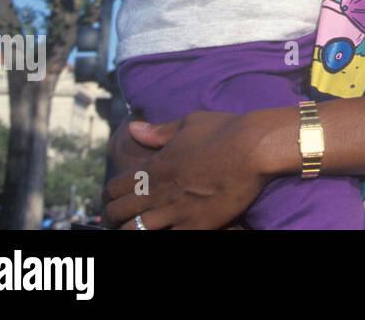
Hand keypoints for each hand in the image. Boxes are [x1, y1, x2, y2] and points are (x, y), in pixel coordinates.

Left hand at [103, 111, 270, 229]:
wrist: (255, 149)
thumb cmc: (225, 131)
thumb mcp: (190, 122)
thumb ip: (158, 131)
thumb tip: (133, 127)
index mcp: (154, 167)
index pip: (114, 188)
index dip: (109, 195)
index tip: (114, 197)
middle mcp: (158, 192)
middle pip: (117, 214)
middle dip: (113, 217)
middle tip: (120, 218)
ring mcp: (176, 212)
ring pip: (134, 231)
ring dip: (132, 230)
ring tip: (139, 228)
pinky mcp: (196, 226)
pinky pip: (166, 240)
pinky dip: (161, 236)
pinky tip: (166, 232)